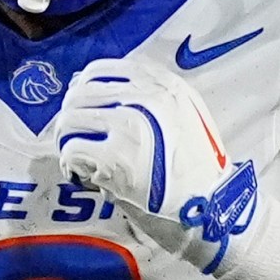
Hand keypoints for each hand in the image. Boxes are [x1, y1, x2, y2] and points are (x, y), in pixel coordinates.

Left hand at [54, 56, 258, 272]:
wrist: (211, 208)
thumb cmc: (195, 168)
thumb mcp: (184, 115)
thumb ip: (147, 98)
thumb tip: (88, 88)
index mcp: (163, 85)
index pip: (100, 71)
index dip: (82, 90)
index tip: (82, 109)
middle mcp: (146, 98)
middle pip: (79, 94)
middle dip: (71, 118)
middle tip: (75, 140)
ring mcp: (129, 126)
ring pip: (70, 120)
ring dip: (67, 141)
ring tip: (79, 159)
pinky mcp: (115, 157)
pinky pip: (71, 150)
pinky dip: (70, 165)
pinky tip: (83, 176)